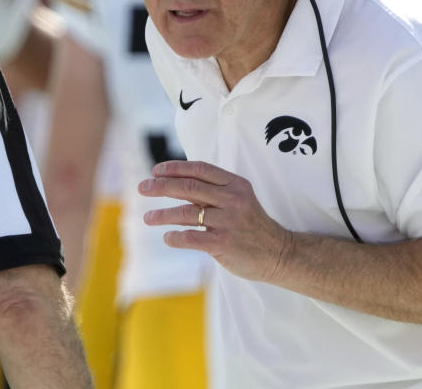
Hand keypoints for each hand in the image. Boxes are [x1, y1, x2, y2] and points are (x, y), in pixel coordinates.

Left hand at [139, 160, 292, 282]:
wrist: (279, 253)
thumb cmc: (251, 224)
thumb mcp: (239, 199)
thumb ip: (212, 191)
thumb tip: (174, 182)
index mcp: (235, 184)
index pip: (200, 169)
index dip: (175, 168)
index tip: (156, 171)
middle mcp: (232, 199)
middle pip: (188, 188)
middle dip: (160, 187)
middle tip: (142, 188)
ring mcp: (229, 222)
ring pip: (186, 213)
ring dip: (162, 215)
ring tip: (148, 217)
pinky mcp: (224, 244)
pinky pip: (191, 238)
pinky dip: (175, 237)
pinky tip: (168, 238)